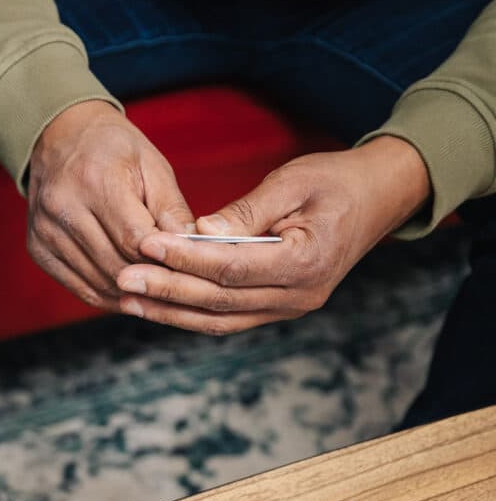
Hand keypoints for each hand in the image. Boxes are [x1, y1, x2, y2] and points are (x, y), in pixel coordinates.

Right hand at [27, 102, 194, 309]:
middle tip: (179, 284)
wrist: (58, 137)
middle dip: (153, 279)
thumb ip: (172, 210)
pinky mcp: (38, 250)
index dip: (165, 259)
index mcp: (95, 180)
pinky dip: (109, 295)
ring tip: (159, 290)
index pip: (134, 239)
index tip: (188, 265)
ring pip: (99, 282)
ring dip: (133, 292)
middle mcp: (64, 207)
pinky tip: (130, 292)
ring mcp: (46, 232)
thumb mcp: (151, 166)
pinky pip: (80, 288)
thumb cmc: (112, 149)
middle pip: (116, 265)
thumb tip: (196, 250)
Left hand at [115, 139, 430, 333]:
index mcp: (305, 262)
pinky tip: (157, 304)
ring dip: (171, 312)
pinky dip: (191, 313)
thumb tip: (199, 230)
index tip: (146, 245)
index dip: (185, 259)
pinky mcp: (279, 308)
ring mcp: (290, 308)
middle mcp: (299, 296)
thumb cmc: (335, 180)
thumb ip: (247, 211)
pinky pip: (228, 318)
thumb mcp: (293, 181)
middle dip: (166, 292)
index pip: (231, 267)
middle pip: (219, 302)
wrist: (378, 198)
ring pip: (219, 320)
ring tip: (128, 300)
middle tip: (122, 280)